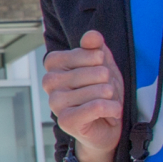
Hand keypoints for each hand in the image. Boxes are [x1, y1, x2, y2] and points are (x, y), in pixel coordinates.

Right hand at [42, 30, 124, 161]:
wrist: (105, 125)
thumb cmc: (101, 92)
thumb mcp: (103, 64)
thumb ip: (96, 47)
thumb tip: (91, 36)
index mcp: (54, 65)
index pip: (84, 53)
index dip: (100, 61)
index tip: (100, 71)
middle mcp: (50, 82)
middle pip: (95, 72)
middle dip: (109, 82)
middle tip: (106, 92)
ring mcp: (55, 102)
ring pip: (98, 90)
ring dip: (112, 97)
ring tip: (108, 103)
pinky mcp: (65, 121)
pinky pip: (96, 107)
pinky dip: (111, 109)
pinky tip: (111, 112)